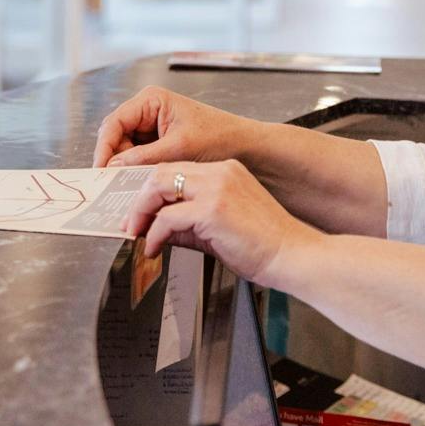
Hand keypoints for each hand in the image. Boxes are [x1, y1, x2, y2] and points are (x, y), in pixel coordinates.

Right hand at [93, 86, 258, 168]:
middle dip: (114, 160)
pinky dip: (137, 171)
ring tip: (127, 187)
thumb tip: (113, 168)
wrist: (247, 148)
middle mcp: (149, 110)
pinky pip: (139, 157)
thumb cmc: (220, 137)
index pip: (114, 123)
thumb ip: (143, 158)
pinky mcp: (160, 143)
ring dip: (125, 168)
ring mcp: (153, 127)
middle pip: (116, 137)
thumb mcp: (179, 149)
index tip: (100, 170)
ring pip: (126, 150)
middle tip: (110, 184)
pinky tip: (139, 184)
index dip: (104, 148)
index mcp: (152, 100)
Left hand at [121, 160, 321, 285]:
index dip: (152, 190)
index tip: (140, 209)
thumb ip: (188, 225)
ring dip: (142, 212)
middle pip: (161, 172)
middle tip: (131, 221)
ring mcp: (217, 188)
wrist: (293, 255)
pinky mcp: (213, 209)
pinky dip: (154, 233)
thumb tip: (158, 230)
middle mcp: (220, 173)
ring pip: (159, 187)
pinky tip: (154, 247)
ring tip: (136, 232)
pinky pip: (168, 217)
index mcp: (225, 172)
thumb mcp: (218, 229)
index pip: (176, 170)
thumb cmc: (265, 245)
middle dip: (140, 198)